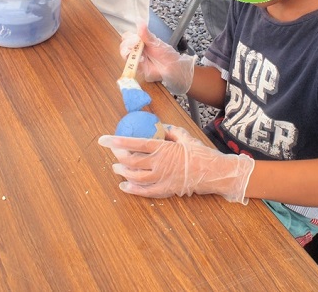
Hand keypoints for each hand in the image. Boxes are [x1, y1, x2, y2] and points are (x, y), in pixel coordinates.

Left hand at [98, 125, 254, 203]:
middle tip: (113, 152)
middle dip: (118, 156)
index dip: (117, 141)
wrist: (215, 173)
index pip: (134, 144)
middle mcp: (159, 165)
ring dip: (122, 172)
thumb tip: (159, 126)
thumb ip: (169, 131)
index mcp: (163, 149)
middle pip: (131, 161)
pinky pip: (145, 192)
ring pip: (135, 177)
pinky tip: (124, 186)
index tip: (103, 139)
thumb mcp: (185, 137)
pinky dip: (132, 190)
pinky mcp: (166, 190)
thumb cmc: (201, 153)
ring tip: (116, 168)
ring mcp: (161, 179)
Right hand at [120, 25, 195, 94]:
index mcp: (139, 42)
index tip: (135, 38)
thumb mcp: (155, 42)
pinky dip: (135, 62)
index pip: (127, 37)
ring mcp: (136, 60)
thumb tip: (139, 20)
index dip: (127, 37)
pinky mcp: (137, 69)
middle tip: (135, 44)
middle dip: (127, 44)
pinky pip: (130, 66)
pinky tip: (142, 60)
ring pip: (124, 55)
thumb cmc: (165, 53)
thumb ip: (146, 33)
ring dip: (129, 52)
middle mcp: (136, 50)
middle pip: (123, 46)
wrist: (172, 66)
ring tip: (139, 53)